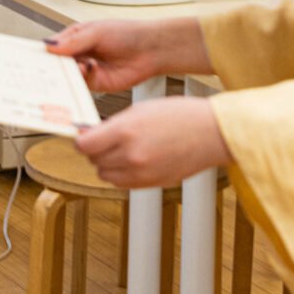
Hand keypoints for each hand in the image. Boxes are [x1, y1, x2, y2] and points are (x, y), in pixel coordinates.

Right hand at [44, 17, 208, 91]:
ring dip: (67, 74)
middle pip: (56, 65)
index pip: (51, 47)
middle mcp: (77, 55)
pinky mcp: (95, 84)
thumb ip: (74, 41)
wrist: (151, 50)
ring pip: (67, 77)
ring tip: (72, 67)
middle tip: (43, 69)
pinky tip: (86, 71)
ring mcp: (85, 71)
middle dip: (50, 68)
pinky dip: (81, 81)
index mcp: (73, 39)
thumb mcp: (97, 32)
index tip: (28, 58)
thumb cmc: (128, 33)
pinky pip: (81, 86)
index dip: (41, 53)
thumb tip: (51, 47)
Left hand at [74, 98, 228, 189]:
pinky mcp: (150, 184)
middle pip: (93, 160)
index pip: (83, 145)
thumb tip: (91, 134)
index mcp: (126, 132)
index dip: (82, 139)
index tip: (85, 135)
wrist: (211, 133)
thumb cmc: (181, 116)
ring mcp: (141, 173)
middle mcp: (130, 156)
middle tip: (106, 139)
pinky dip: (121, 173)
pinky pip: (122, 183)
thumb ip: (113, 124)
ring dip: (107, 163)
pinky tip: (133, 159)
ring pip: (105, 174)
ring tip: (122, 149)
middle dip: (95, 150)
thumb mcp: (140, 109)